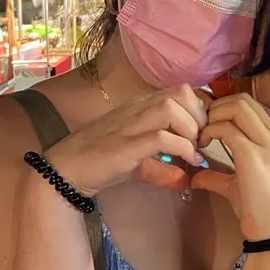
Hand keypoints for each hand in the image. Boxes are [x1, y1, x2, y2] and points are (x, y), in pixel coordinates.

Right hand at [45, 84, 211, 195]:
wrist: (66, 169)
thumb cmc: (102, 162)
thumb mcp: (140, 162)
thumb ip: (165, 168)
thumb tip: (188, 179)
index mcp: (142, 106)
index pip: (181, 90)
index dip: (199, 109)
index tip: (203, 133)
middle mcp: (137, 108)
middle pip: (181, 92)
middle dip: (200, 116)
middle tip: (202, 141)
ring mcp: (130, 124)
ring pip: (171, 108)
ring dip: (191, 129)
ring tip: (194, 150)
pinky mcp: (125, 145)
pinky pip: (161, 137)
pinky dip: (182, 149)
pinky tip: (188, 163)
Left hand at [190, 94, 269, 240]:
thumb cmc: (258, 209)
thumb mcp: (235, 185)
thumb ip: (216, 175)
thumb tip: (194, 176)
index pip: (248, 103)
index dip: (223, 107)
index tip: (207, 123)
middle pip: (242, 100)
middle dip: (216, 107)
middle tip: (200, 126)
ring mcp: (266, 144)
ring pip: (236, 108)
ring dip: (213, 117)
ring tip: (201, 136)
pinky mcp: (253, 156)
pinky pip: (227, 130)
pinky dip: (210, 132)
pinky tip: (201, 146)